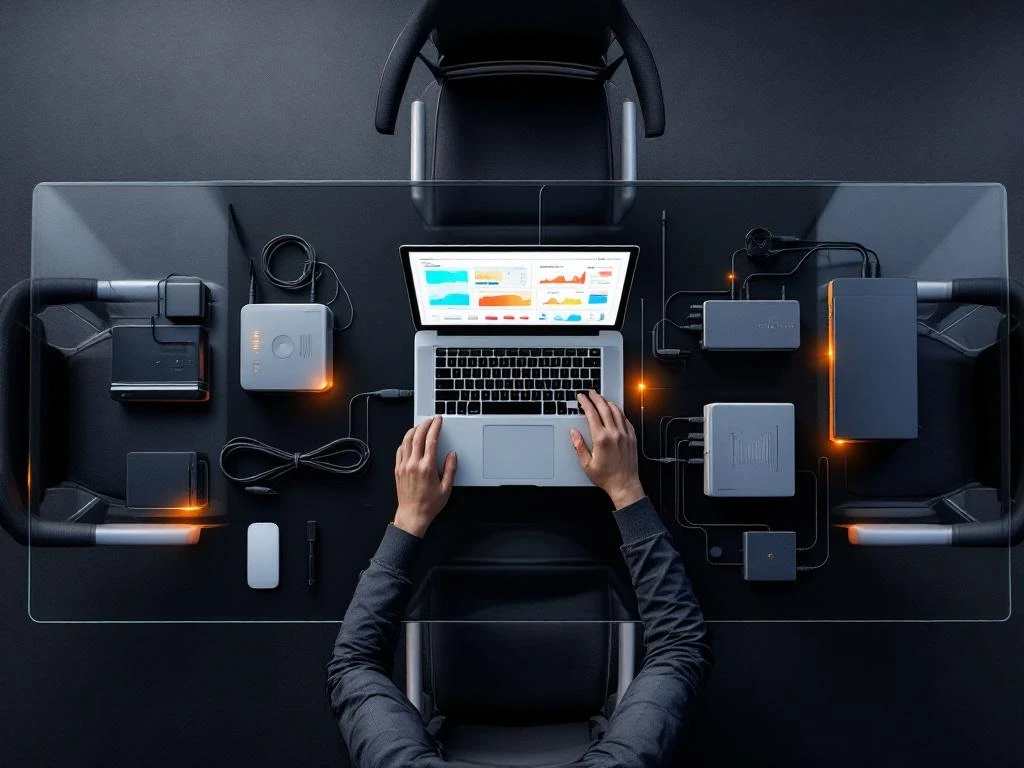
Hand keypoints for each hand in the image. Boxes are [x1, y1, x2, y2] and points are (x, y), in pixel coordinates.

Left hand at [393, 416, 456, 536]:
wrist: (412, 515)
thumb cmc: (429, 504)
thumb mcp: (446, 488)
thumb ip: (451, 469)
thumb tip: (452, 454)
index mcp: (427, 467)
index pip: (431, 440)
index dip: (435, 427)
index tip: (438, 421)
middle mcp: (414, 464)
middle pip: (417, 436)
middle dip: (425, 424)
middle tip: (430, 420)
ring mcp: (404, 466)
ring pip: (406, 441)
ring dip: (413, 430)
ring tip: (420, 426)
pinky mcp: (398, 470)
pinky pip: (399, 451)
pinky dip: (404, 442)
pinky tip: (409, 441)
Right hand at [571, 390, 644, 509]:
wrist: (624, 485)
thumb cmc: (606, 477)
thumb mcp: (586, 464)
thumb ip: (578, 446)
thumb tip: (574, 432)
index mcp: (601, 439)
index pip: (591, 414)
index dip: (585, 402)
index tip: (581, 397)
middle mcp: (614, 434)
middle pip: (604, 408)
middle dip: (596, 398)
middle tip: (590, 392)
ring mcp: (625, 435)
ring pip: (616, 411)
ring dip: (608, 402)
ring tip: (602, 399)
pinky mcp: (632, 438)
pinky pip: (626, 420)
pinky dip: (619, 412)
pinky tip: (615, 411)